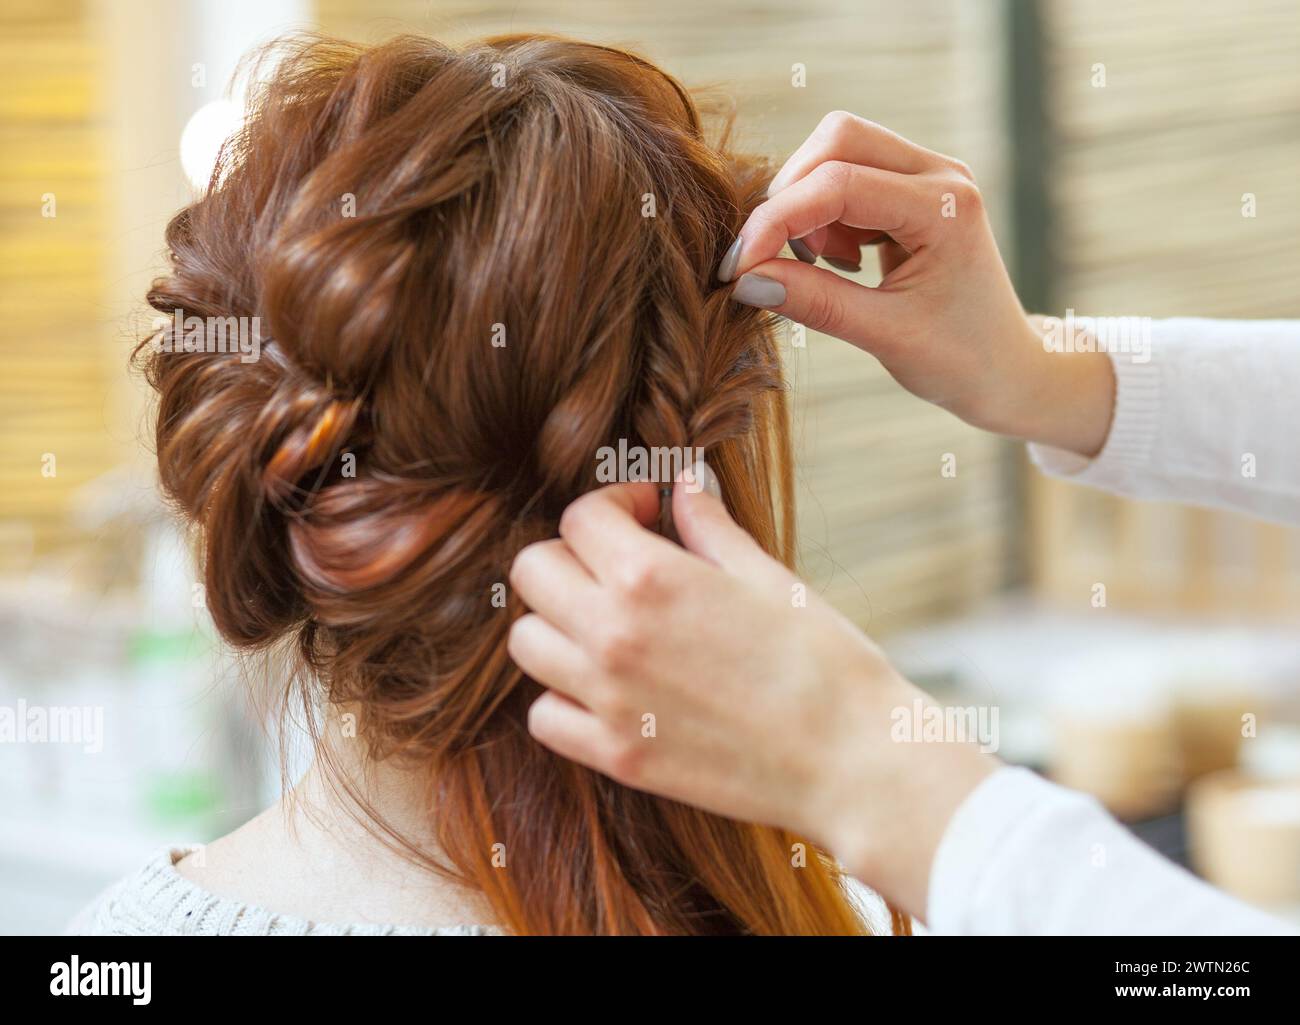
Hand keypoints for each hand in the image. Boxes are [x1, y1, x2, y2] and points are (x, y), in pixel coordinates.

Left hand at [507, 471, 997, 917]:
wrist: (849, 761)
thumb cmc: (824, 662)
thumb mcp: (767, 577)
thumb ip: (709, 528)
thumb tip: (685, 485)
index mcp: (650, 580)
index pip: (579, 517)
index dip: (614, 503)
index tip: (647, 514)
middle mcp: (611, 636)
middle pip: (532, 571)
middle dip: (570, 554)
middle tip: (618, 565)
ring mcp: (606, 701)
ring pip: (526, 643)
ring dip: (557, 622)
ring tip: (608, 625)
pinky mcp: (615, 757)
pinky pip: (544, 716)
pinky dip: (561, 697)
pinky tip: (606, 687)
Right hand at [719, 111, 1114, 457]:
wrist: (1007, 370)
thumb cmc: (960, 360)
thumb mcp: (884, 338)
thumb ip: (815, 303)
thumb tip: (745, 281)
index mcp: (944, 209)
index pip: (839, 186)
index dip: (777, 220)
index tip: (738, 267)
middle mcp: (940, 175)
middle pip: (836, 139)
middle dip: (790, 195)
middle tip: (776, 260)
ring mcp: (928, 176)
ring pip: (836, 151)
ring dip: (807, 206)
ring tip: (828, 269)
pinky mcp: (913, 188)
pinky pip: (846, 173)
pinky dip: (824, 215)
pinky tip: (844, 264)